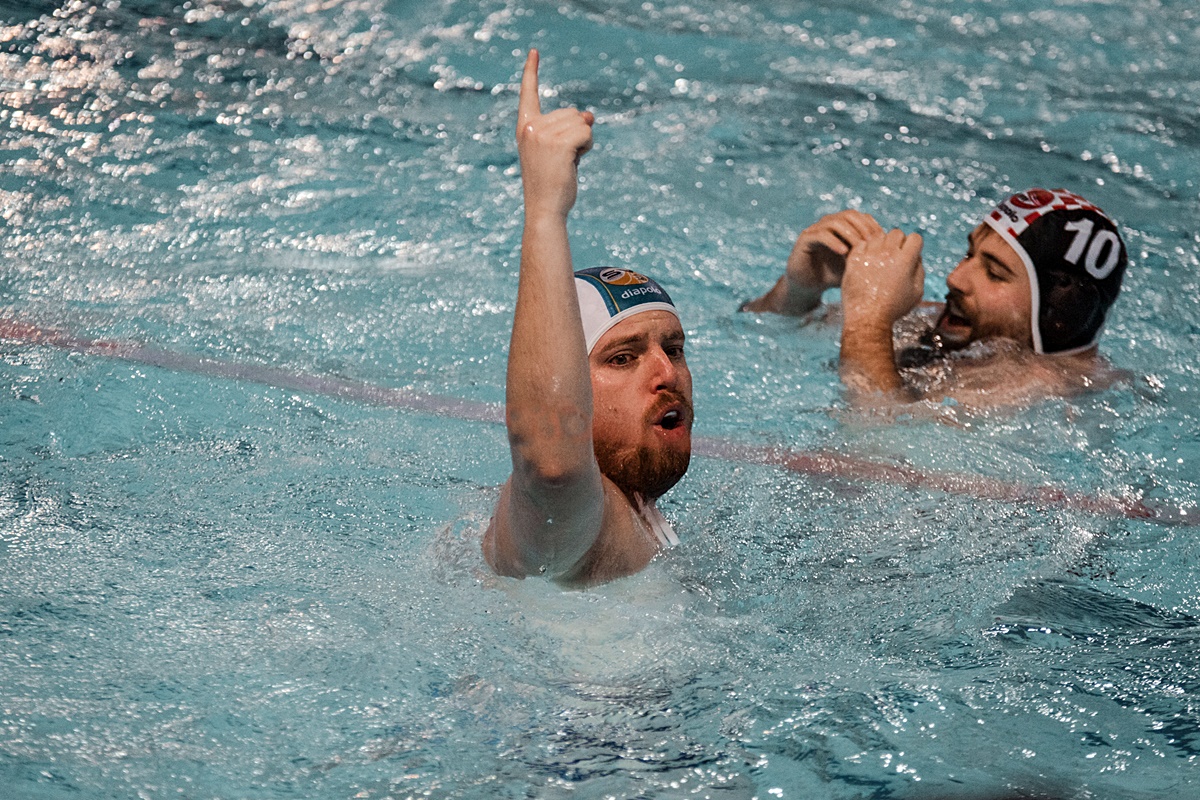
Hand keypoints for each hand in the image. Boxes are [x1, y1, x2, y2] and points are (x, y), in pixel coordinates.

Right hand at [516, 50, 594, 220]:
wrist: (545, 209)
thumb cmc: (551, 184)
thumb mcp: (558, 151)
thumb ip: (569, 130)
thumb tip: (590, 115)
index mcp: (525, 127)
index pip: (528, 94)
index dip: (531, 72)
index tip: (534, 52)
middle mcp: (531, 127)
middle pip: (570, 112)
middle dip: (576, 133)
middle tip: (563, 159)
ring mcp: (543, 134)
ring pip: (581, 122)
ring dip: (583, 141)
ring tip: (568, 163)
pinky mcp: (558, 143)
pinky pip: (586, 133)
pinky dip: (587, 147)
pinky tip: (575, 162)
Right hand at [786, 209, 883, 292]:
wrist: (808, 285)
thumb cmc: (834, 274)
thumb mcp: (856, 265)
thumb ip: (870, 255)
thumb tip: (896, 253)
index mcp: (842, 226)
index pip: (861, 217)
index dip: (872, 225)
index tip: (883, 240)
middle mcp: (828, 223)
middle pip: (849, 214)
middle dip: (863, 227)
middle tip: (873, 242)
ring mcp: (815, 229)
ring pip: (835, 222)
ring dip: (850, 233)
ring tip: (859, 248)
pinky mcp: (804, 239)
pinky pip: (820, 235)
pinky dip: (834, 242)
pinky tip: (843, 252)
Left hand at [840, 228, 924, 328]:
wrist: (867, 318)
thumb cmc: (894, 308)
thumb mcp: (916, 292)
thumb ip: (919, 270)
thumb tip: (916, 256)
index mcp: (905, 260)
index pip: (915, 237)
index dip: (914, 245)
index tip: (909, 255)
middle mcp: (887, 254)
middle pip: (896, 233)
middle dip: (898, 242)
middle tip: (894, 256)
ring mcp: (869, 255)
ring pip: (877, 236)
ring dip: (881, 244)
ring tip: (879, 259)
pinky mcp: (854, 260)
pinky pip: (860, 243)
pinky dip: (865, 249)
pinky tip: (867, 260)